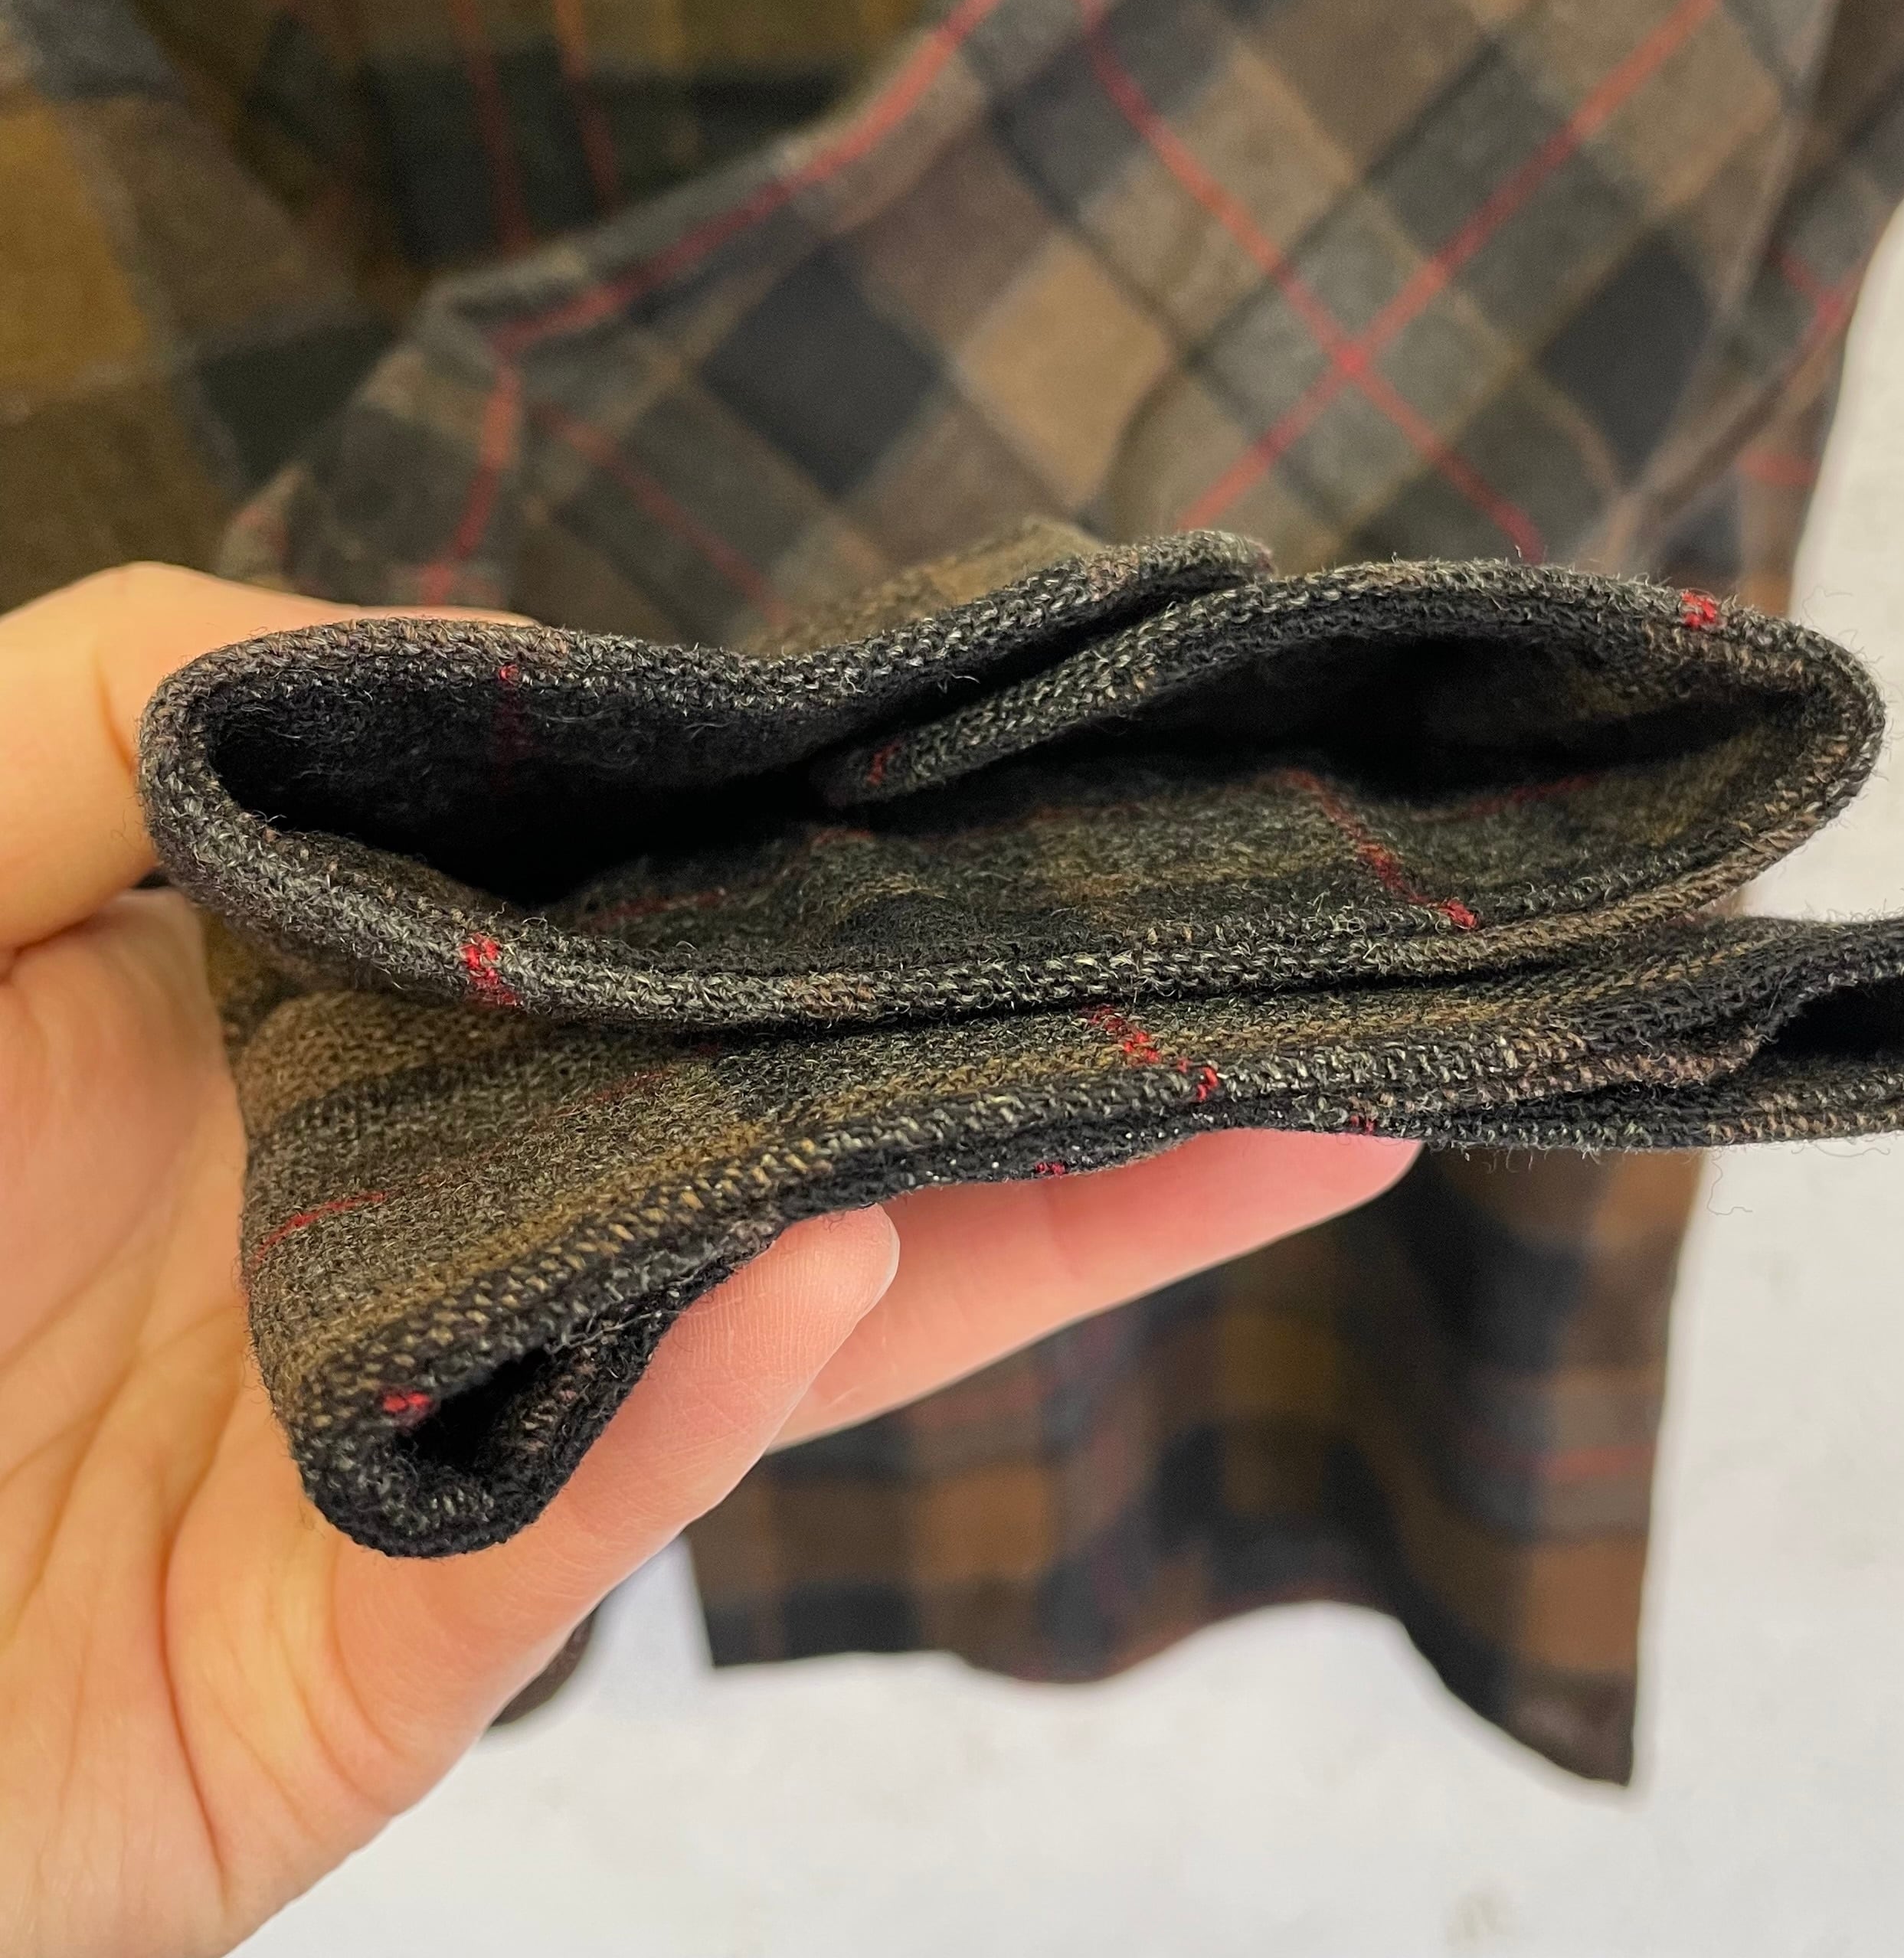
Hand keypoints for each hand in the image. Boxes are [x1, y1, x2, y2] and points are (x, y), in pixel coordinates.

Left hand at [0, 565, 1414, 1956]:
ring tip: (1270, 1111)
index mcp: (375, 1026)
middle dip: (1056, 1047)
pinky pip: (573, 1515)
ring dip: (1016, 1223)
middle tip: (1299, 960)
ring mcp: (447, 1440)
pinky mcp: (381, 1661)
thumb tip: (524, 682)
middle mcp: (456, 1211)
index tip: (1064, 773)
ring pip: (778, 1321)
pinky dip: (706, 1399)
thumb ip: (163, 690)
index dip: (874, 851)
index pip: (687, 931)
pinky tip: (835, 1265)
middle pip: (809, 1124)